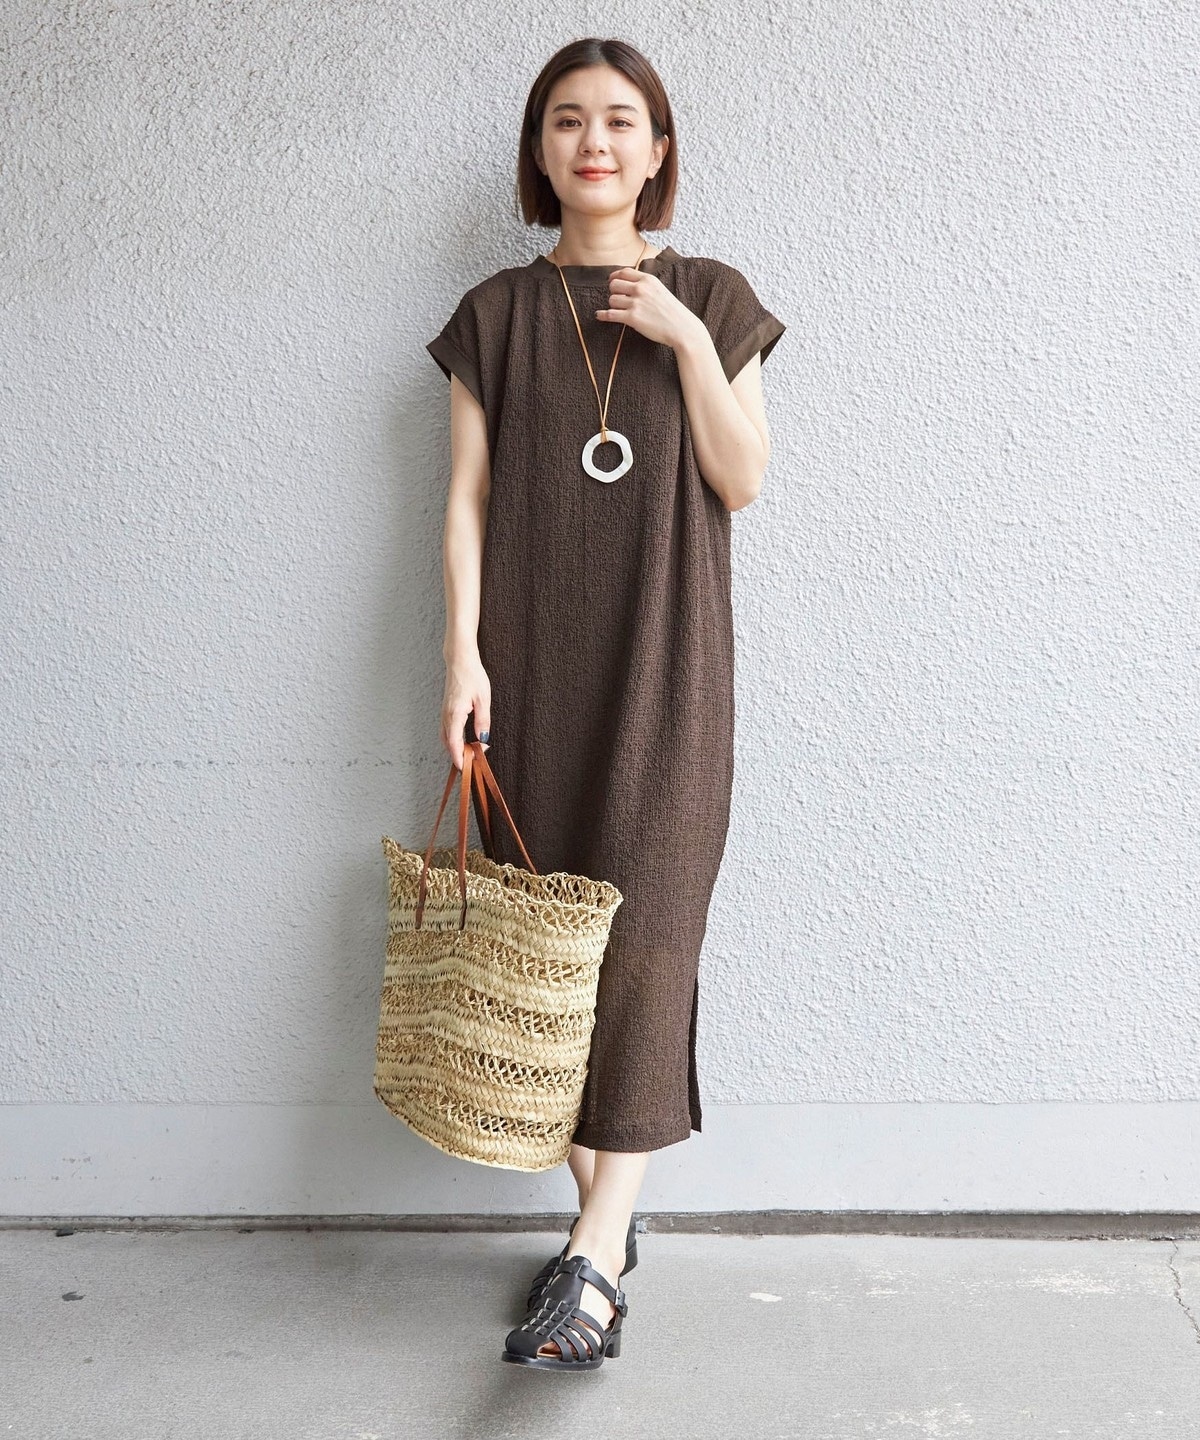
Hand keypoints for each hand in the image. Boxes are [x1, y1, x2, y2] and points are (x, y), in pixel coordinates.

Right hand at [441, 654, 490, 771]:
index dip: (459, 757)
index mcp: (454, 714)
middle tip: (472, 764)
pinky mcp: (446, 710)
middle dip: (458, 756)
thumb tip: (483, 738)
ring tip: (469, 755)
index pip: (454, 742)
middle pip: (448, 743)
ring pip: (446, 738)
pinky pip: (446, 730)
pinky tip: (462, 741)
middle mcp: (446, 715)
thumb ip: (483, 720)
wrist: (460, 661)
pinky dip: (453, 740)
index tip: (466, 768)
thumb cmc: (472, 676)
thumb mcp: (483, 699)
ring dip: (455, 748)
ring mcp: (444, 713)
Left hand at [596, 267, 702, 351]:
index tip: (611, 281)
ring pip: (612, 300)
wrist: (682, 328)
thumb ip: (645, 285)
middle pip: (614, 285)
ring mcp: (636, 303)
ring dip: (613, 306)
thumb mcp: (660, 290)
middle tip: (617, 299)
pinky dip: (602, 315)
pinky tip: (599, 316)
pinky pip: (610, 314)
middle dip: (613, 292)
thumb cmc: (672, 312)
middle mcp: (640, 288)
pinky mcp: (632, 318)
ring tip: (619, 311)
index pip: (624, 272)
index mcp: (648, 279)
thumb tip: (629, 284)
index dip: (614, 277)